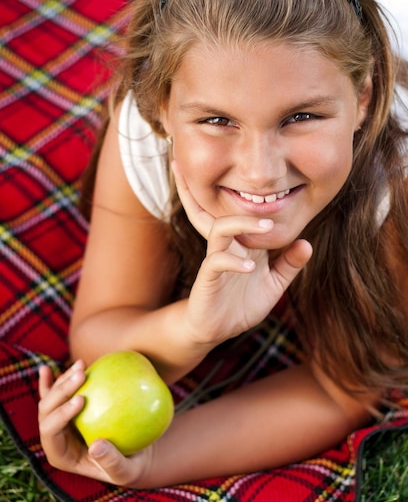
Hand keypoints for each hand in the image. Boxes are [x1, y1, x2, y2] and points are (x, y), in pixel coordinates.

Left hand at [38, 361, 152, 486]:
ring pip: (51, 397)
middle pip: (47, 410)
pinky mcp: (67, 409)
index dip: (61, 414)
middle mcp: (54, 436)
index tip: (82, 399)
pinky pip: (55, 392)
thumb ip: (112, 462)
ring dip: (63, 379)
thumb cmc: (127, 465)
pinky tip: (45, 369)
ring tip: (81, 364)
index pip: (51, 432)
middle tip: (82, 375)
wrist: (130, 453)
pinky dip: (50, 381)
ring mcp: (58, 421)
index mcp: (60, 453)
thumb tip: (96, 446)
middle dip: (61, 391)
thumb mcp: (125, 470)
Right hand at [172, 161, 311, 345]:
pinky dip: (234, 261)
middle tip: (265, 190)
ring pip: (220, 228)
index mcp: (243, 243)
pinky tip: (251, 268)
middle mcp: (228, 245)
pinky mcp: (207, 277)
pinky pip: (217, 261)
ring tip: (267, 227)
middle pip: (223, 210)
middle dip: (237, 195)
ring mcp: (215, 259)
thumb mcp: (273, 285)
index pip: (244, 213)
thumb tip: (307, 243)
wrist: (215, 330)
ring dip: (242, 224)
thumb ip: (289, 265)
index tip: (279, 185)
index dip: (256, 198)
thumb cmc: (242, 304)